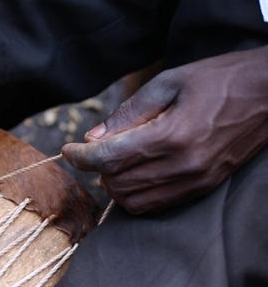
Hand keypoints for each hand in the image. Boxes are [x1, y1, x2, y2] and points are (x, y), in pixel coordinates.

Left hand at [63, 47, 267, 213]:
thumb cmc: (218, 80)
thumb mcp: (168, 84)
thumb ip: (126, 115)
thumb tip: (92, 139)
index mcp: (174, 135)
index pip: (110, 158)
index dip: (80, 157)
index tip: (67, 150)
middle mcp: (184, 166)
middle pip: (117, 182)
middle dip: (96, 169)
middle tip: (95, 150)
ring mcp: (194, 182)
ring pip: (132, 200)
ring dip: (113, 184)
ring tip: (114, 162)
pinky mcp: (200, 189)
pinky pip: (153, 206)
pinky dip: (133, 196)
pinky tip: (132, 175)